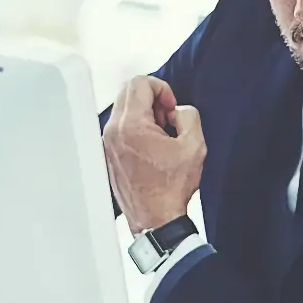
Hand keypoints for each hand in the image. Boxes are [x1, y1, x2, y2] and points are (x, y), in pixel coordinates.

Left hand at [103, 76, 206, 234]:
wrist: (155, 219)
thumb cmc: (171, 188)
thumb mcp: (194, 146)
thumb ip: (189, 116)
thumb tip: (179, 112)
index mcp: (131, 125)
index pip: (140, 83)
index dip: (163, 89)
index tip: (172, 109)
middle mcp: (113, 131)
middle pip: (129, 92)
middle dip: (153, 100)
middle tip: (168, 121)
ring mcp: (107, 144)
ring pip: (125, 110)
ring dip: (146, 116)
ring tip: (163, 138)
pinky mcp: (108, 155)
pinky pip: (121, 128)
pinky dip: (138, 130)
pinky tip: (154, 150)